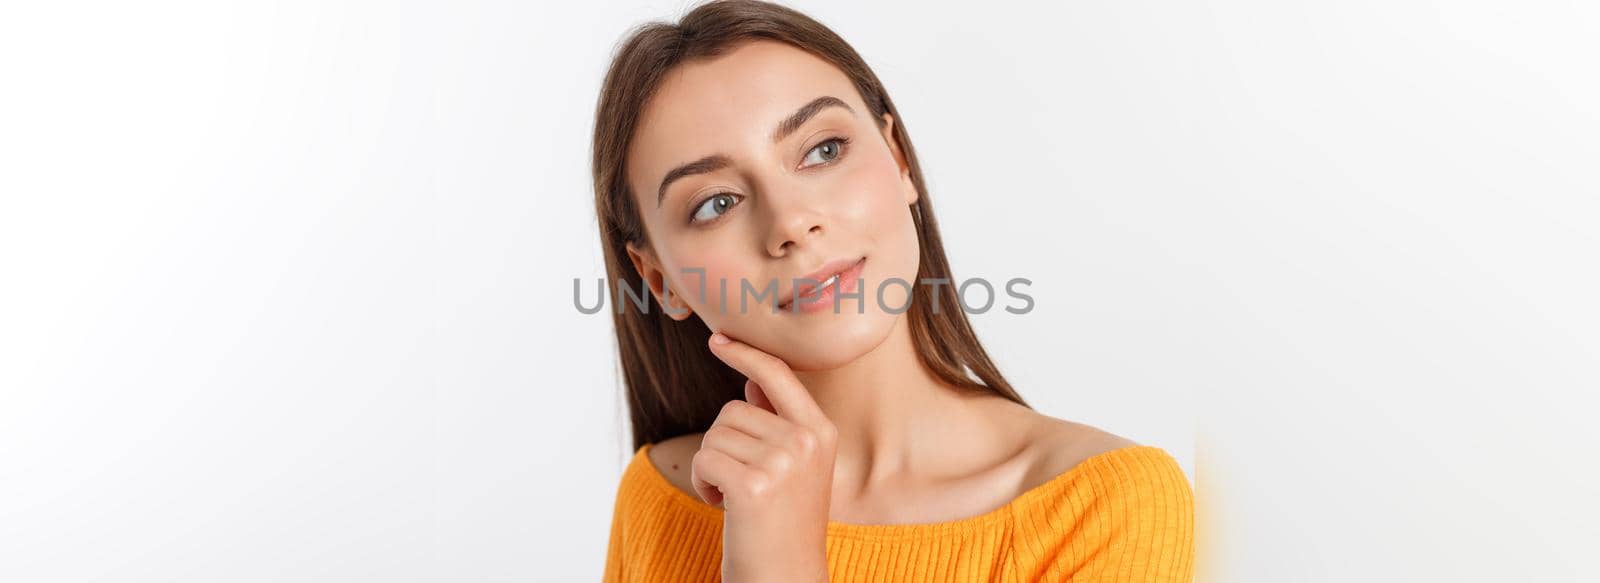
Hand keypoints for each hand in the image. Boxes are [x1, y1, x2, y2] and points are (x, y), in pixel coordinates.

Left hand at [695, 332, 836, 582]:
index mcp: (821, 431)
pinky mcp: (753, 485)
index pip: (779, 375)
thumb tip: (752, 377)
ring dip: (713, 466)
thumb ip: (778, 421)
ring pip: (715, 434)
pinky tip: (723, 507)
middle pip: (733, 409)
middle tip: (743, 482)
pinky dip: (703, 483)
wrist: (786, 577)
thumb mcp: (795, 467)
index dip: (746, 353)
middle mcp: (806, 441)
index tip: (718, 339)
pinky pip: (705, 458)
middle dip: (723, 443)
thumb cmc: (784, 523)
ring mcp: (782, 462)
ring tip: (737, 497)